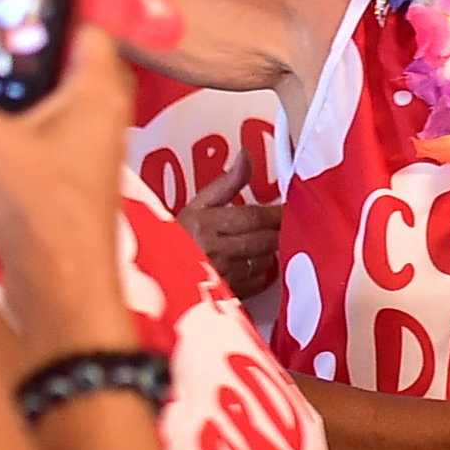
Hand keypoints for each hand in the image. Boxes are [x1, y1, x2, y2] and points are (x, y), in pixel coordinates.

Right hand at [0, 22, 134, 365]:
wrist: (57, 294)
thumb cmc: (39, 204)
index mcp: (93, 93)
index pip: (86, 30)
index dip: (52, 13)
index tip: (7, 6)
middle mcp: (88, 124)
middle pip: (37, 84)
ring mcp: (67, 166)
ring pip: (10, 136)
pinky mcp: (45, 204)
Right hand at [178, 146, 283, 300]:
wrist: (160, 272)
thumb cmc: (180, 235)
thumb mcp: (199, 203)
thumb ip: (228, 181)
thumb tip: (246, 155)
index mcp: (206, 224)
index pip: (253, 217)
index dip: (277, 212)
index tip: (289, 207)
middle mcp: (215, 251)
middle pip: (265, 240)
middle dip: (280, 231)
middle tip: (287, 223)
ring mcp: (223, 275)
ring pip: (265, 260)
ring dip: (271, 250)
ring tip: (267, 240)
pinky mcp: (228, 295)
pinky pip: (259, 280)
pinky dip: (263, 269)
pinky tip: (254, 261)